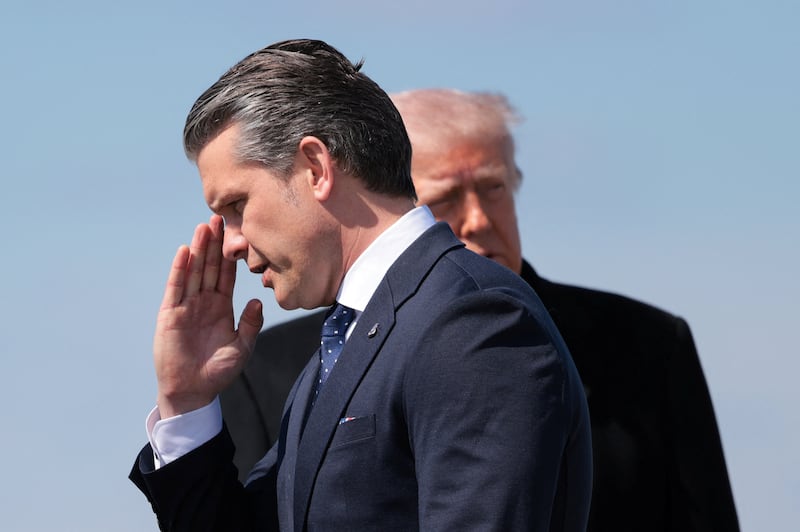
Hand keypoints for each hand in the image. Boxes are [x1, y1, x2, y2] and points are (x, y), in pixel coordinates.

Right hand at [153, 215, 263, 417]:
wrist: (193, 391)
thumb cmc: (217, 371)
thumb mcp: (241, 347)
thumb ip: (251, 324)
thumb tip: (258, 300)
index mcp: (222, 307)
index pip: (227, 275)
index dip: (231, 255)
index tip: (238, 233)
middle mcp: (204, 302)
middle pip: (210, 266)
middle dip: (215, 243)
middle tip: (220, 217)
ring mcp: (186, 306)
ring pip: (194, 271)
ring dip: (198, 249)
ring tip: (203, 227)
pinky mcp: (170, 314)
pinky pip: (176, 288)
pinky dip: (180, 270)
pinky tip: (185, 252)